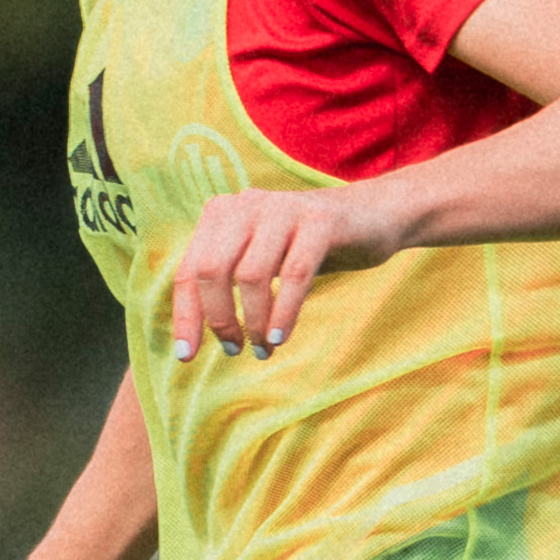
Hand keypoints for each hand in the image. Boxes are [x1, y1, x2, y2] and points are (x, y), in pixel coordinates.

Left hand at [156, 181, 406, 361]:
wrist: (373, 216)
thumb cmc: (306, 248)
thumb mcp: (259, 258)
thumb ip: (225, 279)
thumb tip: (190, 333)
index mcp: (223, 213)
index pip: (189, 269)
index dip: (186, 315)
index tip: (187, 355)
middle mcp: (247, 204)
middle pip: (212, 270)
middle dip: (218, 319)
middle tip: (234, 350)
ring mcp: (284, 208)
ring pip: (251, 275)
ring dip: (253, 322)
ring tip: (262, 349)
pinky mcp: (321, 220)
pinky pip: (295, 275)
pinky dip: (284, 313)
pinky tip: (279, 338)